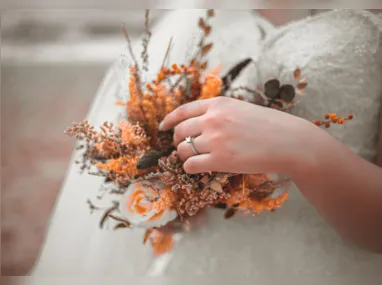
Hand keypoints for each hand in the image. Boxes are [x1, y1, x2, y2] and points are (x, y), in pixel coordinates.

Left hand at [159, 96, 316, 175]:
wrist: (289, 141)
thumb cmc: (270, 126)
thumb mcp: (242, 109)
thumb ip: (220, 113)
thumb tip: (199, 125)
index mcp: (218, 104)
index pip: (183, 111)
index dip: (169, 120)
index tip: (162, 127)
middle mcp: (213, 119)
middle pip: (180, 131)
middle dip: (177, 141)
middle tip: (182, 147)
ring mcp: (215, 140)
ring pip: (183, 149)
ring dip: (184, 156)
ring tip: (194, 159)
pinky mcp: (220, 160)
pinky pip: (191, 165)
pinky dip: (190, 168)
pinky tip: (199, 168)